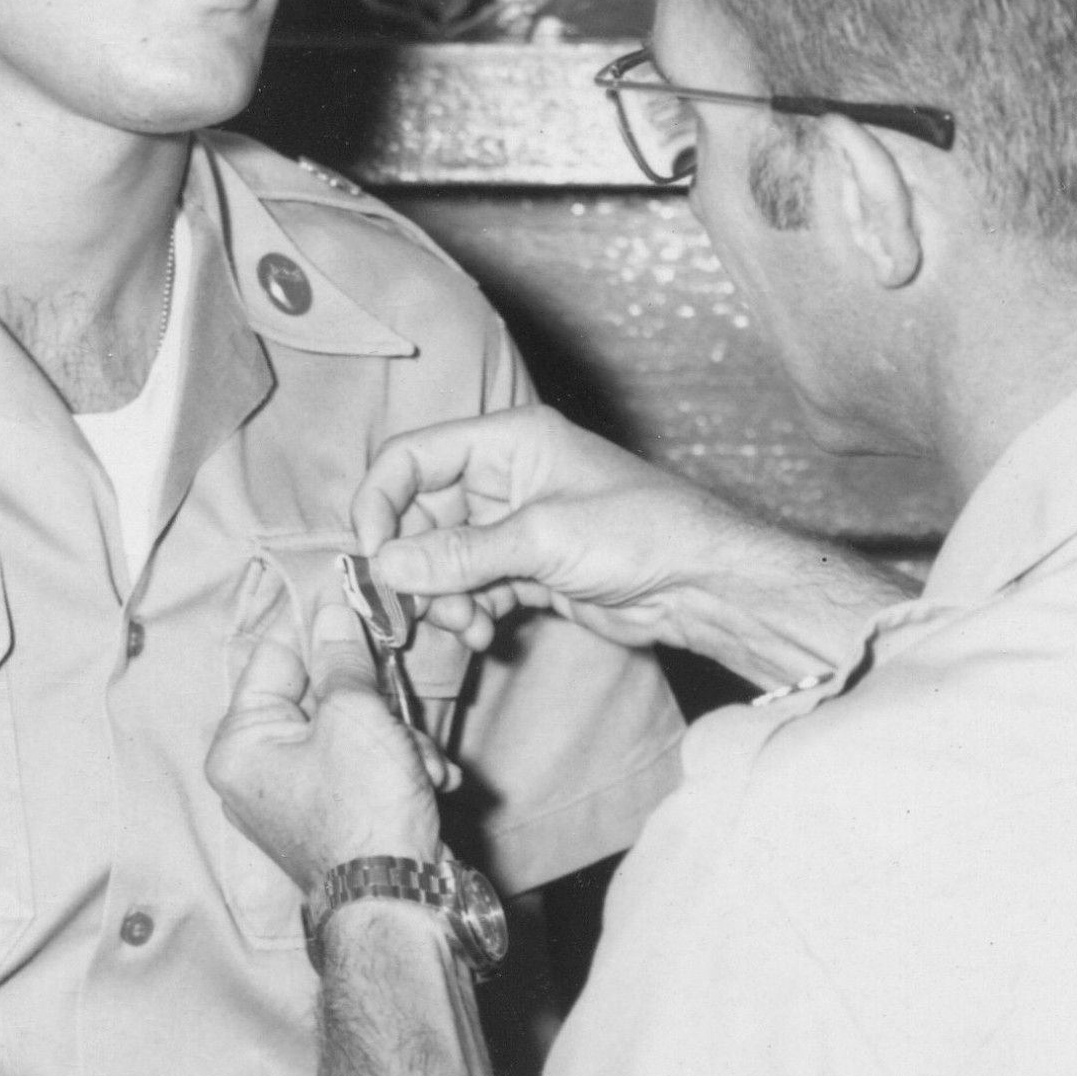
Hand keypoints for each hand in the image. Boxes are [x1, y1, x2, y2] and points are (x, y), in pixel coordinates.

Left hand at [209, 586, 444, 895]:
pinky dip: (396, 767)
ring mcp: (292, 797)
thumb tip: (332, 610)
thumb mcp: (355, 716)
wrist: (399, 901)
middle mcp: (255, 770)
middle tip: (399, 702)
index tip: (358, 604)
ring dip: (395, 736)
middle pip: (314, 693)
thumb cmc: (365, 811)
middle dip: (371, 698)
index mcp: (239, 743)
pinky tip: (427, 780)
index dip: (320, 627)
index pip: (274, 654)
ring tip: (421, 762)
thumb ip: (341, 658)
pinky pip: (358, 766)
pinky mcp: (330, 816)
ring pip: (346, 729)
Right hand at [354, 404, 913, 689]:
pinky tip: (485, 634)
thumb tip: (386, 565)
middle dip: (414, 564)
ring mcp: (515, 525)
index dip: (381, 503)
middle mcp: (505, 477)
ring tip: (467, 626)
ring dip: (442, 597)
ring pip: (444, 559)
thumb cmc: (640, 533)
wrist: (703, 584)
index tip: (373, 556)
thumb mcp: (542, 539)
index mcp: (507, 441)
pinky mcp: (528, 569)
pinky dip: (468, 612)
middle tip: (413, 610)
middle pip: (421, 515)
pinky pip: (473, 588)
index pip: (413, 457)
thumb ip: (460, 554)